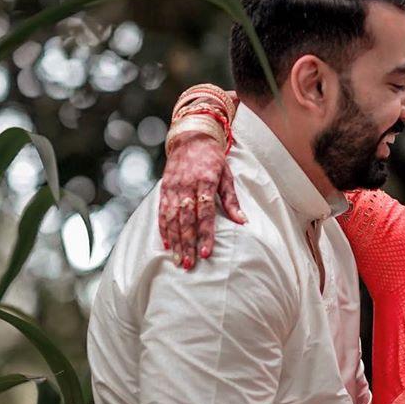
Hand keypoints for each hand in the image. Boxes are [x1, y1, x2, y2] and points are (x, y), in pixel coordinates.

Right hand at [158, 133, 244, 270]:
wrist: (190, 138)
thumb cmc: (212, 159)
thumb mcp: (226, 176)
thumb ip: (231, 200)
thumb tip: (242, 221)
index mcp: (205, 182)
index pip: (205, 212)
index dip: (205, 234)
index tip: (206, 252)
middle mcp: (186, 186)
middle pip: (186, 219)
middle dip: (187, 243)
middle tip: (190, 264)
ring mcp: (173, 188)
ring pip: (172, 219)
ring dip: (175, 242)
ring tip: (179, 260)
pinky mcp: (164, 190)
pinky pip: (162, 213)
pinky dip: (163, 230)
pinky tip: (167, 245)